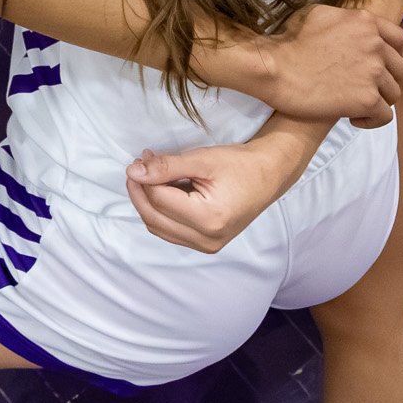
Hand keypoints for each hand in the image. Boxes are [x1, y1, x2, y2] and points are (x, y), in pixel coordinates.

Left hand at [125, 137, 309, 253]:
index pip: (160, 200)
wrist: (269, 175)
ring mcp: (207, 245)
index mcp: (209, 218)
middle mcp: (207, 239)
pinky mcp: (206, 244)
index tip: (140, 157)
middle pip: (154, 218)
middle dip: (140, 191)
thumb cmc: (239, 164)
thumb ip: (166, 166)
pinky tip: (162, 190)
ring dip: (147, 202)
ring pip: (159, 227)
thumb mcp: (201, 160)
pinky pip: (170, 231)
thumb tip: (133, 171)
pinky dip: (160, 211)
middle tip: (137, 166)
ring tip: (148, 175)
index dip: (144, 178)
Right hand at [252, 5, 402, 127]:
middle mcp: (375, 44)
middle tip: (363, 89)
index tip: (381, 67)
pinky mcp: (367, 98)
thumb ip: (344, 21)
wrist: (273, 67)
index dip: (393, 56)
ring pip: (393, 94)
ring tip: (355, 105)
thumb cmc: (287, 41)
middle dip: (385, 81)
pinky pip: (384, 116)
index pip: (399, 39)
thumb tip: (351, 28)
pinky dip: (371, 120)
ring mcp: (373, 72)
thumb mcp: (317, 15)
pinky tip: (353, 118)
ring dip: (377, 101)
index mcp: (365, 22)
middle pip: (399, 69)